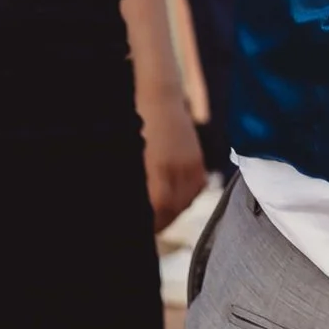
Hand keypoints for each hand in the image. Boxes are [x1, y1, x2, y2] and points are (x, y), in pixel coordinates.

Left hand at [138, 86, 208, 231]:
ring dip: (172, 212)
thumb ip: (135, 186)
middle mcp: (177, 172)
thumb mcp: (130, 157)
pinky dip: (185, 198)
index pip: (156, 213)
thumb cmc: (135, 123)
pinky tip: (174, 199)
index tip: (138, 232)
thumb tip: (133, 207)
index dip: (147, 226)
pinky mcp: (197, 161)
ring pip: (185, 202)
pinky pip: (196, 189)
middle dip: (159, 223)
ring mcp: (190, 166)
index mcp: (156, 173)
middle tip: (146, 229)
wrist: (158, 96)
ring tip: (158, 216)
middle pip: (172, 211)